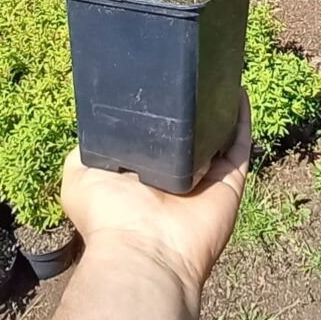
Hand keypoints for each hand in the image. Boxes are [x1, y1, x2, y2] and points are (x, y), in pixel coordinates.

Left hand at [61, 90, 250, 302]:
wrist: (146, 249)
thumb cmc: (110, 217)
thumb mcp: (80, 175)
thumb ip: (87, 148)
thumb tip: (95, 125)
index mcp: (145, 171)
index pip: (156, 135)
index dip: (158, 111)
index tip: (158, 80)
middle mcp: (177, 173)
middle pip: (190, 131)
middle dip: (191, 105)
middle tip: (190, 70)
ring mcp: (206, 175)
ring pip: (218, 132)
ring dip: (219, 104)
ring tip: (215, 70)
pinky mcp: (230, 179)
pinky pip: (240, 142)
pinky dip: (241, 115)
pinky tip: (235, 87)